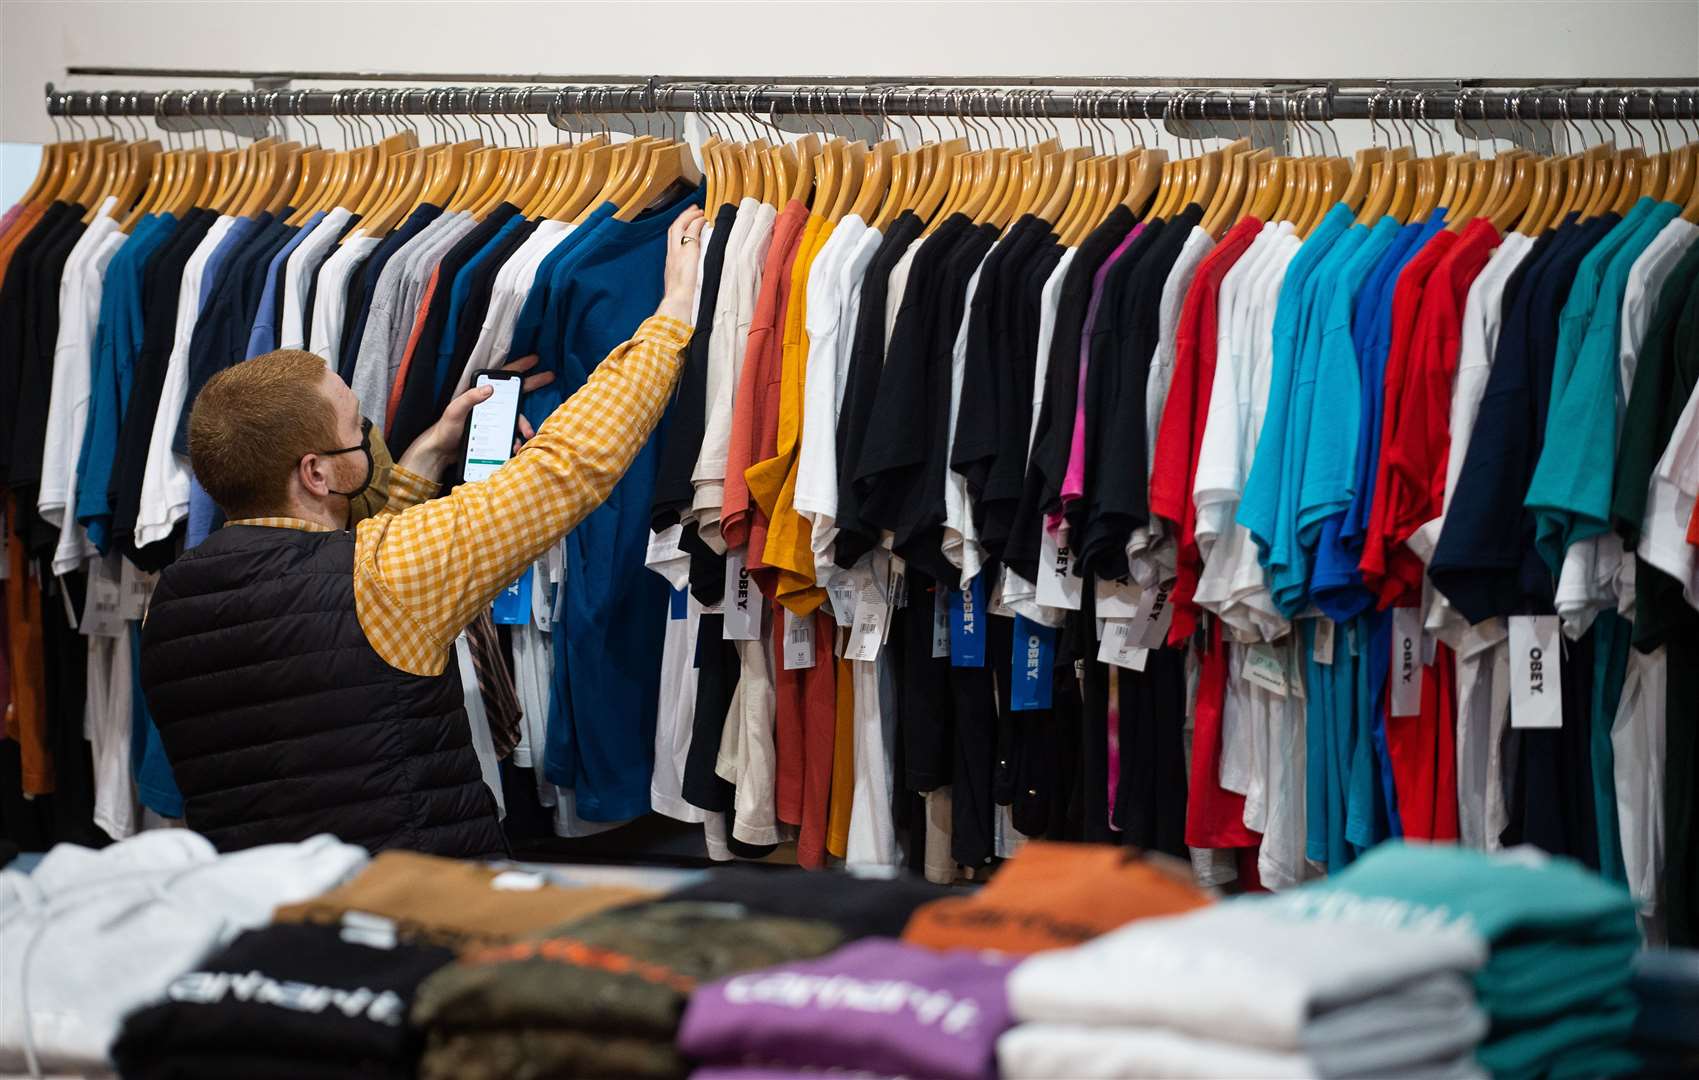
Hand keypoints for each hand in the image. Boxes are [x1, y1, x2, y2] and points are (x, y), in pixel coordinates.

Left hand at [396, 355, 554, 482]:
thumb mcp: (454, 410)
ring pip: (516, 418)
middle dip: (534, 383)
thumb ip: (470, 398)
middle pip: (516, 392)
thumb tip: (490, 388)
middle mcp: (490, 404)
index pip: (502, 377)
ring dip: (524, 424)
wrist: (442, 452)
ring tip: (527, 434)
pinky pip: (511, 434)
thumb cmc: (445, 428)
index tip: (535, 359)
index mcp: (480, 394)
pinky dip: (516, 440)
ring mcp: (494, 419)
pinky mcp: (495, 434)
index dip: (519, 367)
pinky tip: (516, 446)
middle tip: (550, 376)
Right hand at [655, 206, 706, 323]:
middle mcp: (671, 255)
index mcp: (671, 264)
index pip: (673, 241)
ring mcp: (678, 252)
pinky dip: (697, 222)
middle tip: (692, 211)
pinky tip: (703, 219)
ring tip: (699, 211)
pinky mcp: (688, 250)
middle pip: (672, 229)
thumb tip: (695, 280)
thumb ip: (687, 280)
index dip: (679, 230)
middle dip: (682, 218)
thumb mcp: (683, 288)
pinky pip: (692, 230)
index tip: (687, 224)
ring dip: (689, 216)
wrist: (678, 303)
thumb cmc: (683, 301)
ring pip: (679, 226)